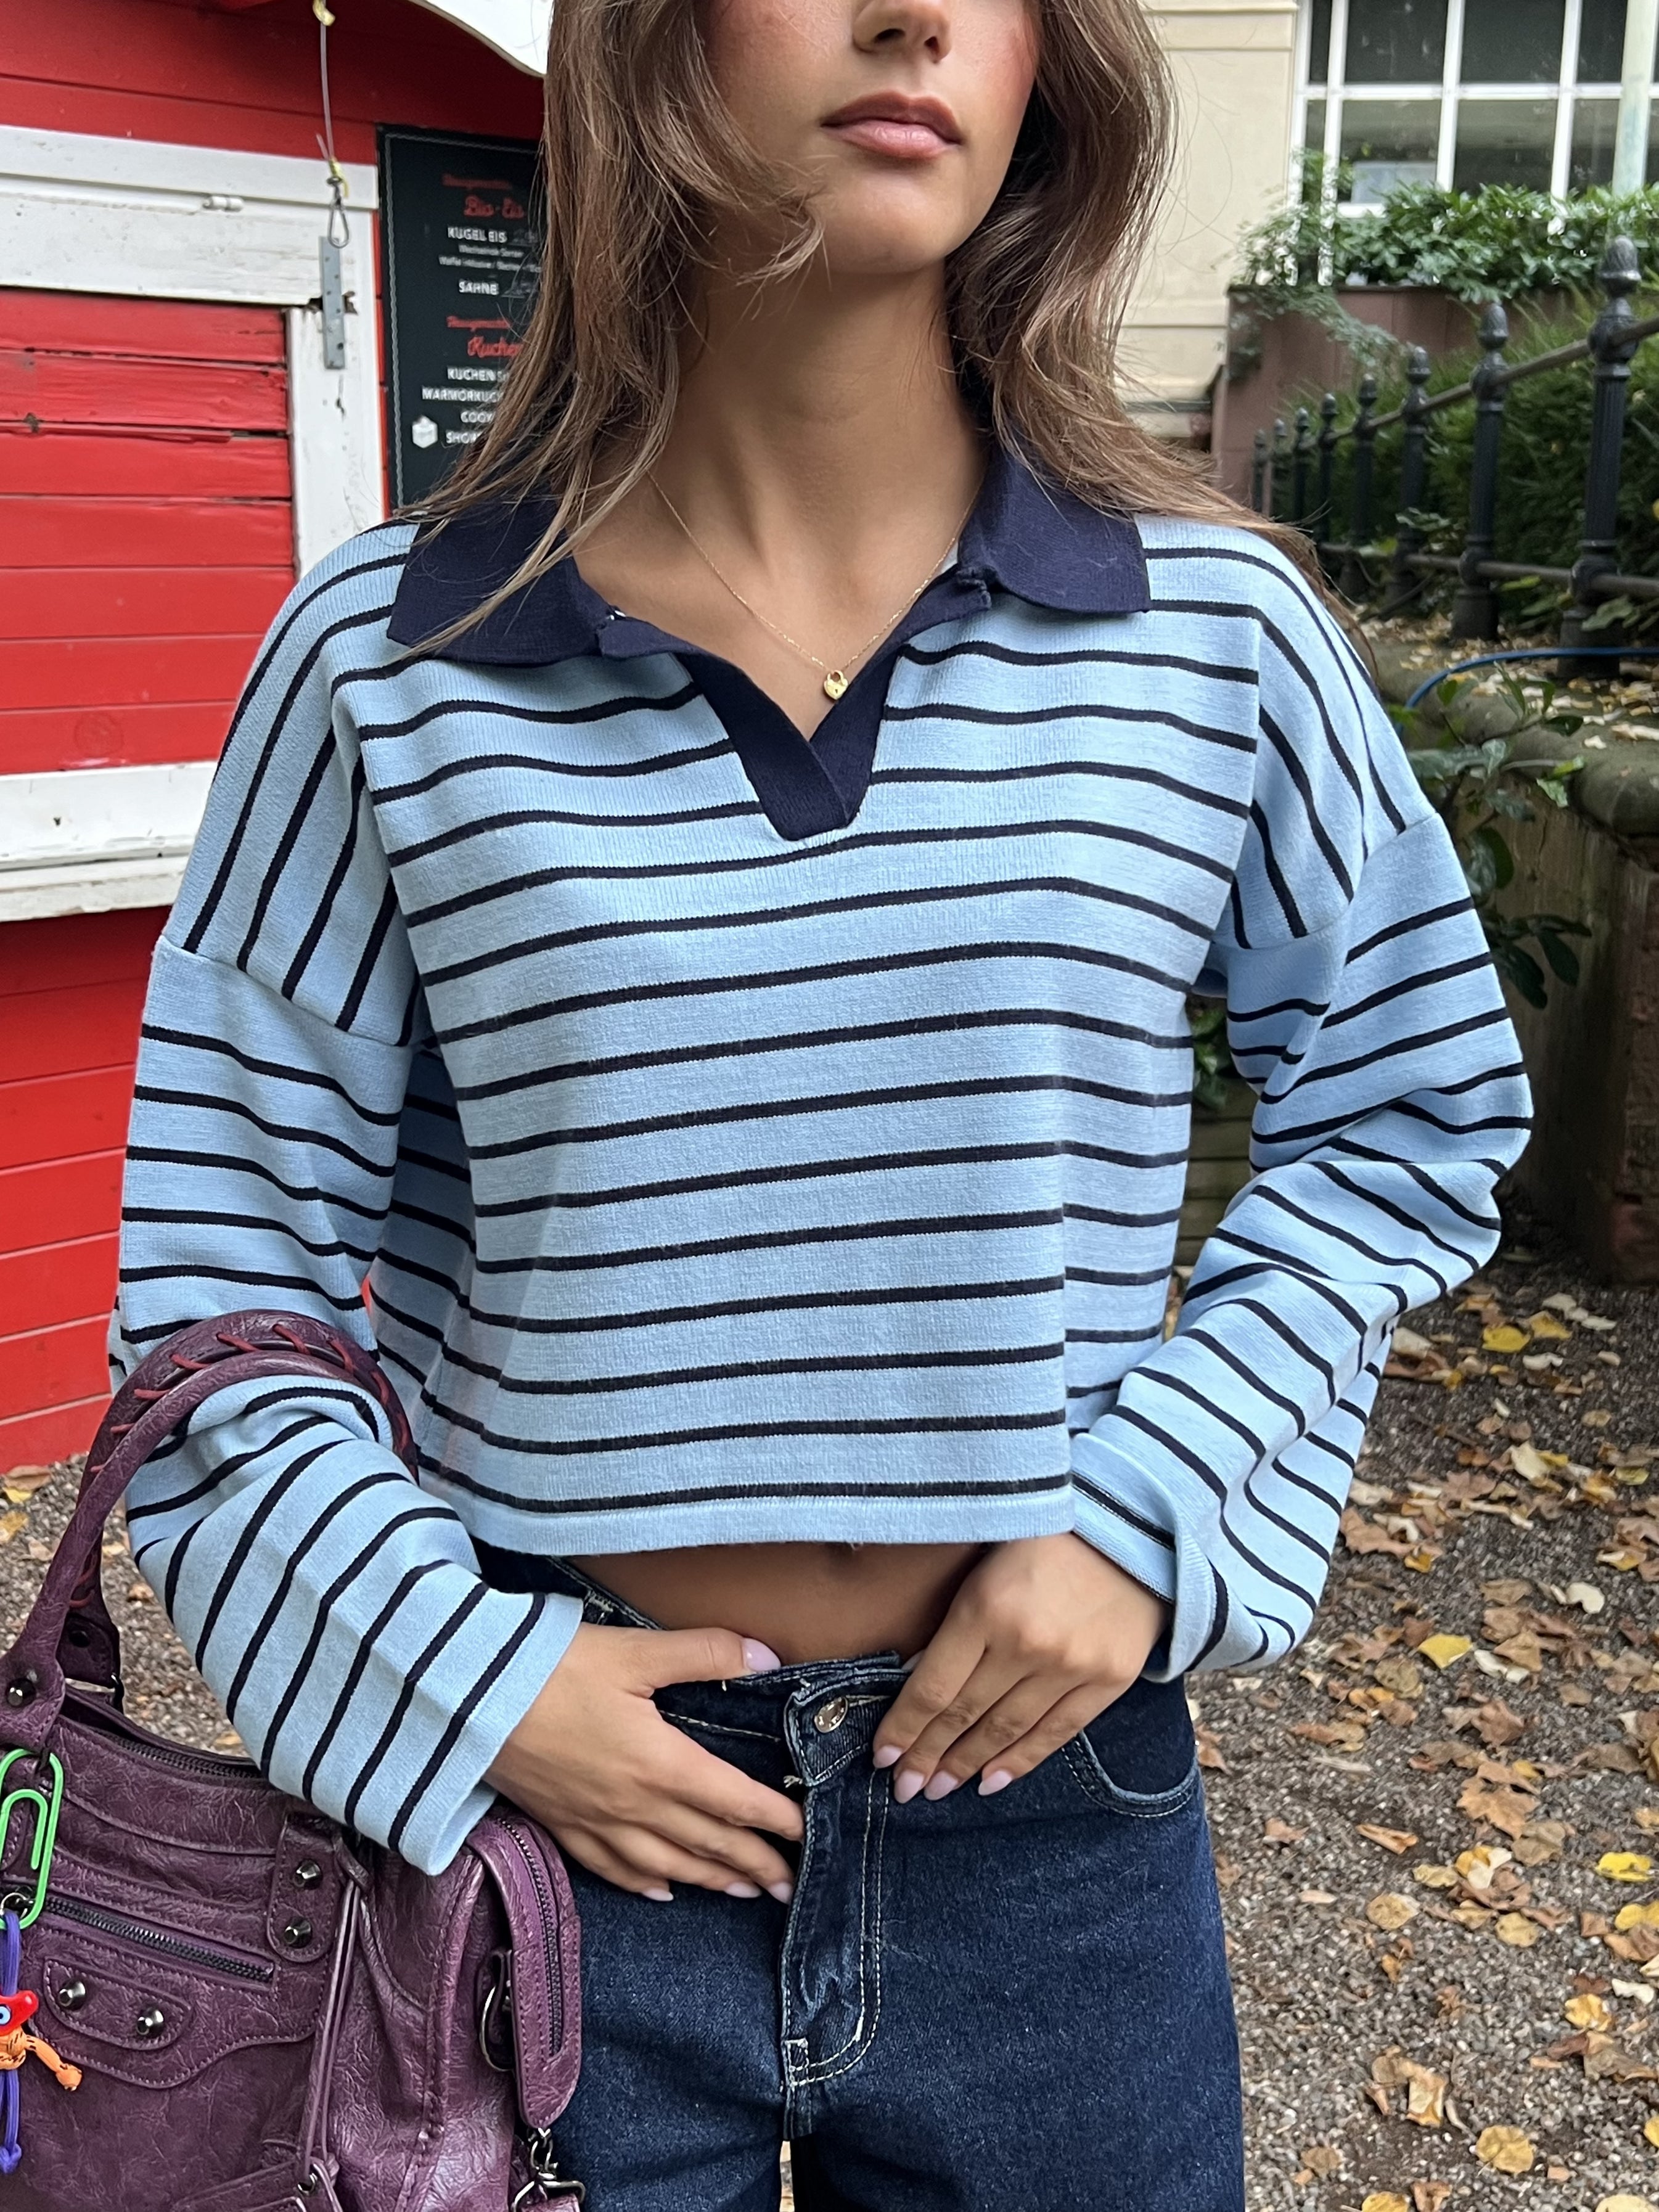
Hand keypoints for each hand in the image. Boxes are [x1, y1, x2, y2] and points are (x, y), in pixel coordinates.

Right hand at [485, 1622, 804, 1900]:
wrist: (465, 1701)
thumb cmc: (552, 1669)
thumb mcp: (635, 1651)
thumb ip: (705, 1653)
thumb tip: (768, 1656)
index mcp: (661, 1764)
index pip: (734, 1802)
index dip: (774, 1820)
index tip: (806, 1834)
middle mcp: (634, 1806)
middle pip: (707, 1843)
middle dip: (754, 1864)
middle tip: (791, 1886)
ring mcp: (595, 1823)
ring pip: (666, 1866)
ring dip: (710, 1880)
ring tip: (744, 1892)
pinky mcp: (561, 1825)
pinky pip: (611, 1870)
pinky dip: (644, 1885)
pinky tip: (662, 1893)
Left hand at [871, 1534, 1168, 1801]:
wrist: (1133, 1527)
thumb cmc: (1044, 1533)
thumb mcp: (985, 1562)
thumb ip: (955, 1619)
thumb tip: (915, 1679)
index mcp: (986, 1606)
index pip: (933, 1687)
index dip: (904, 1728)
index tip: (881, 1756)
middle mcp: (1027, 1643)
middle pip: (965, 1715)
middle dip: (928, 1756)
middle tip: (903, 1786)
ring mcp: (1072, 1666)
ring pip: (1007, 1730)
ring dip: (967, 1765)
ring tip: (938, 1789)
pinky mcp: (1109, 1679)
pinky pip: (1057, 1732)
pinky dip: (1021, 1761)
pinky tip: (992, 1782)